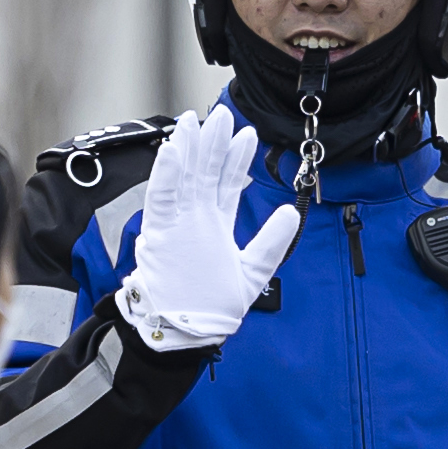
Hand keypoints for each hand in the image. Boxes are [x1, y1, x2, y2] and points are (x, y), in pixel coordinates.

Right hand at [114, 106, 301, 349]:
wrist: (185, 334)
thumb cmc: (212, 310)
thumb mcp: (254, 272)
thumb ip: (272, 242)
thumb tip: (288, 213)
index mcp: (215, 226)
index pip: (227, 184)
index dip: (238, 159)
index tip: (248, 134)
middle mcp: (195, 220)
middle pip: (204, 173)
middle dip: (213, 144)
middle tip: (220, 115)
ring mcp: (176, 224)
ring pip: (182, 178)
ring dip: (188, 149)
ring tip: (193, 121)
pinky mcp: (159, 233)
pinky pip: (161, 198)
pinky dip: (165, 174)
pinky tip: (174, 150)